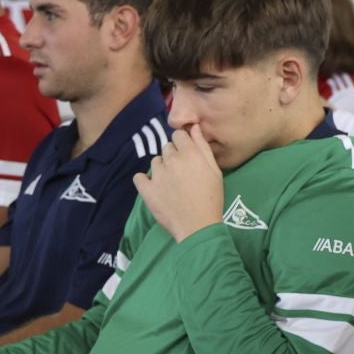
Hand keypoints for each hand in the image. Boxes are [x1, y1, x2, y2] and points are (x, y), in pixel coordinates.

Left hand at [133, 125, 223, 242]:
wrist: (198, 226)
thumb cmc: (211, 198)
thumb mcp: (214, 171)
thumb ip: (203, 147)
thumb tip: (194, 127)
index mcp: (190, 154)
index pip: (179, 135)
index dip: (183, 143)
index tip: (187, 156)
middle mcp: (172, 160)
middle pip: (167, 147)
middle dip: (174, 156)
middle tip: (182, 174)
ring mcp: (157, 175)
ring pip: (155, 162)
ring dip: (162, 169)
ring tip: (171, 184)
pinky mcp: (147, 190)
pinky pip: (139, 177)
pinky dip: (145, 181)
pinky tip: (154, 188)